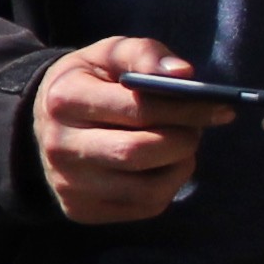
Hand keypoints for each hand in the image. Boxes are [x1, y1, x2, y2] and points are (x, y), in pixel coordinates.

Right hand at [35, 35, 213, 222]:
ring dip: (180, 166)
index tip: (220, 107)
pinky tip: (164, 166)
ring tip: (181, 145)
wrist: (44, 122)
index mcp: (65, 99)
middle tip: (199, 128)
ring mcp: (68, 184)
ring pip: (146, 188)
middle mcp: (60, 146)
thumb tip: (185, 73)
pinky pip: (144, 206)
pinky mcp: (82, 210)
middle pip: (139, 152)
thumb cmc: (91, 82)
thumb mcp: (110, 54)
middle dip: (183, 140)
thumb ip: (145, 54)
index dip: (186, 108)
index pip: (137, 108)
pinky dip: (168, 187)